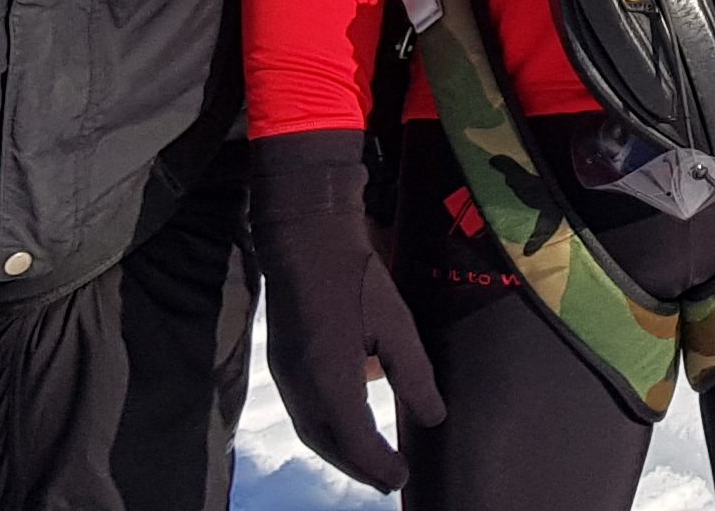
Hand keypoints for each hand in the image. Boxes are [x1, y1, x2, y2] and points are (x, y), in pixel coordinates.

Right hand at [246, 131, 443, 491]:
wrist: (304, 234)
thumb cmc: (355, 275)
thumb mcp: (396, 324)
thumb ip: (414, 376)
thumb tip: (433, 418)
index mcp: (329, 382)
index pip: (355, 444)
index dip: (379, 466)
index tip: (403, 479)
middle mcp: (301, 388)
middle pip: (329, 445)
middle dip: (357, 468)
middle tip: (387, 480)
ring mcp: (285, 375)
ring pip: (311, 430)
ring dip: (339, 452)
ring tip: (368, 459)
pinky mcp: (281, 361)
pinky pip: (303, 411)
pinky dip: (325, 428)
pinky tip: (345, 420)